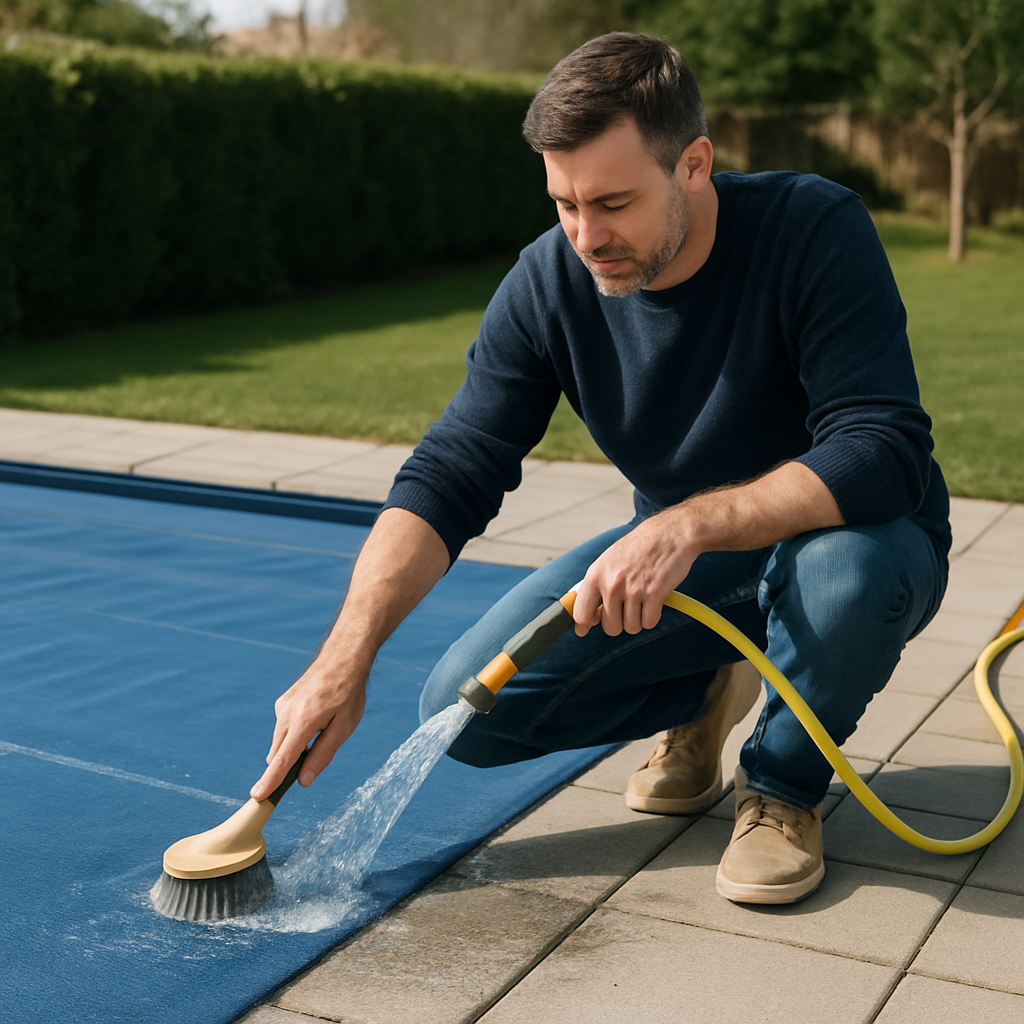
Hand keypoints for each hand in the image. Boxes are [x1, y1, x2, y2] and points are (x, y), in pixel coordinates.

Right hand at [249, 660, 365, 800]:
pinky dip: (294, 732)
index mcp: (303, 721)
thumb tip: (304, 780)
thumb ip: (322, 754)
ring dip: (294, 746)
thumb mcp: (344, 727)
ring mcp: (282, 706)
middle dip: (288, 765)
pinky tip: (315, 717)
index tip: (257, 796)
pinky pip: (283, 727)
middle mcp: (287, 713)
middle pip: (278, 754)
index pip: (283, 759)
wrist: (342, 658)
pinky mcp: (282, 702)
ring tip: (323, 727)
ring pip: (280, 741)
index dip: (270, 780)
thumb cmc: (348, 693)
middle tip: (311, 762)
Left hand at [572, 509, 698, 636]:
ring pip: (631, 627)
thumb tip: (583, 618)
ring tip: (642, 598)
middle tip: (627, 606)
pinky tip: (654, 600)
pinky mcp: (654, 594)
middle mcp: (612, 584)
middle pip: (610, 627)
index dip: (585, 624)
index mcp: (596, 574)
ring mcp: (633, 590)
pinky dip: (653, 616)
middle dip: (619, 622)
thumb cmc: (639, 547)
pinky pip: (649, 623)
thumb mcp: (608, 561)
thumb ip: (595, 587)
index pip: (581, 614)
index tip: (587, 627)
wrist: (670, 533)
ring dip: (638, 618)